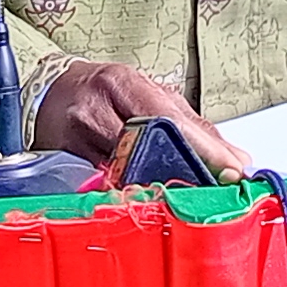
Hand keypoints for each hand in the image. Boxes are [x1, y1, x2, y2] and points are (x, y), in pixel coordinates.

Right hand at [29, 59, 250, 179]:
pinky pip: (101, 186)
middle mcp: (95, 107)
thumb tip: (237, 157)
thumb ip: (192, 126)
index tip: (234, 170)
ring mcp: (74, 138)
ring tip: (182, 201)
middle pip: (146, 148)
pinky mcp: (61, 164)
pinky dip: (127, 195)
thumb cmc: (105, 94)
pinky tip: (143, 204)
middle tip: (211, 193)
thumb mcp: (147, 95)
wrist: (48, 94)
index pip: (169, 118)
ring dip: (156, 189)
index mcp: (122, 82)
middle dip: (183, 173)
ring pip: (123, 173)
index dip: (204, 148)